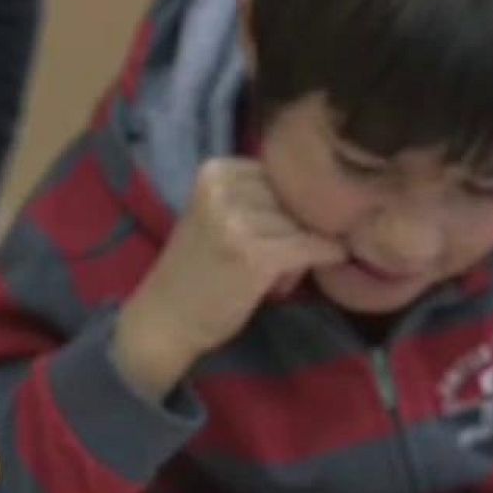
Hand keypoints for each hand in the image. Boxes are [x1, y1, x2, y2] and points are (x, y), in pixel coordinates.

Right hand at [113, 158, 344, 399]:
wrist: (164, 321)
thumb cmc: (196, 273)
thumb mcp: (217, 216)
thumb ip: (255, 197)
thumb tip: (321, 194)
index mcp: (214, 171)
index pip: (279, 172)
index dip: (288, 202)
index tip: (280, 231)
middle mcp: (223, 189)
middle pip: (292, 196)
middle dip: (298, 225)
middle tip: (284, 259)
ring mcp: (238, 222)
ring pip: (303, 222)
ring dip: (305, 247)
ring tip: (280, 275)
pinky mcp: (255, 255)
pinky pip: (310, 246)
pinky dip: (325, 255)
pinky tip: (328, 262)